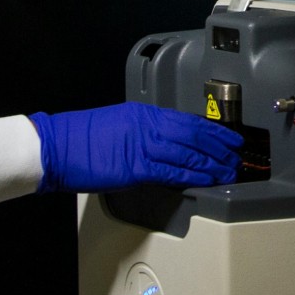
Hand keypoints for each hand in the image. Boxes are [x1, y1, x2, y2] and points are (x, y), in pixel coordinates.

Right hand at [29, 101, 242, 193]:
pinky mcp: (136, 168)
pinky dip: (193, 177)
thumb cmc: (82, 139)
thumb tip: (168, 147)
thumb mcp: (121, 125)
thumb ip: (146, 133)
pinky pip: (173, 172)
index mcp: (145, 114)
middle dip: (220, 148)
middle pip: (195, 136)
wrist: (56, 146)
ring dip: (213, 165)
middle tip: (238, 156)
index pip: (189, 121)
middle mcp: (148, 126)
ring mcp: (143, 146)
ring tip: (229, 172)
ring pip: (189, 154)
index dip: (215, 132)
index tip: (230, 139)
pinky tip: (207, 181)